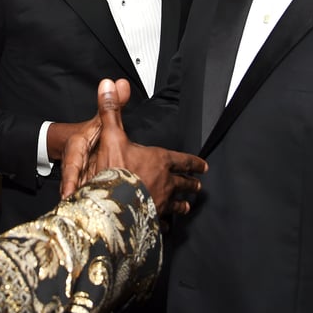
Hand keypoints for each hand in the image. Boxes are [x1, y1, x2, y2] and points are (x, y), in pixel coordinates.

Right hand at [61, 78, 205, 214]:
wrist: (110, 205)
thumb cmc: (113, 170)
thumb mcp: (111, 135)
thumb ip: (111, 111)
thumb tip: (109, 84)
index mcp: (159, 161)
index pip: (182, 160)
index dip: (193, 162)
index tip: (203, 165)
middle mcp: (164, 182)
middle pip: (183, 183)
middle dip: (191, 183)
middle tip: (198, 186)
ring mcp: (159, 202)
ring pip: (177, 204)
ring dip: (183, 204)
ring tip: (187, 207)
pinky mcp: (151, 219)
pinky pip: (162, 223)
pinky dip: (165, 225)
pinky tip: (165, 228)